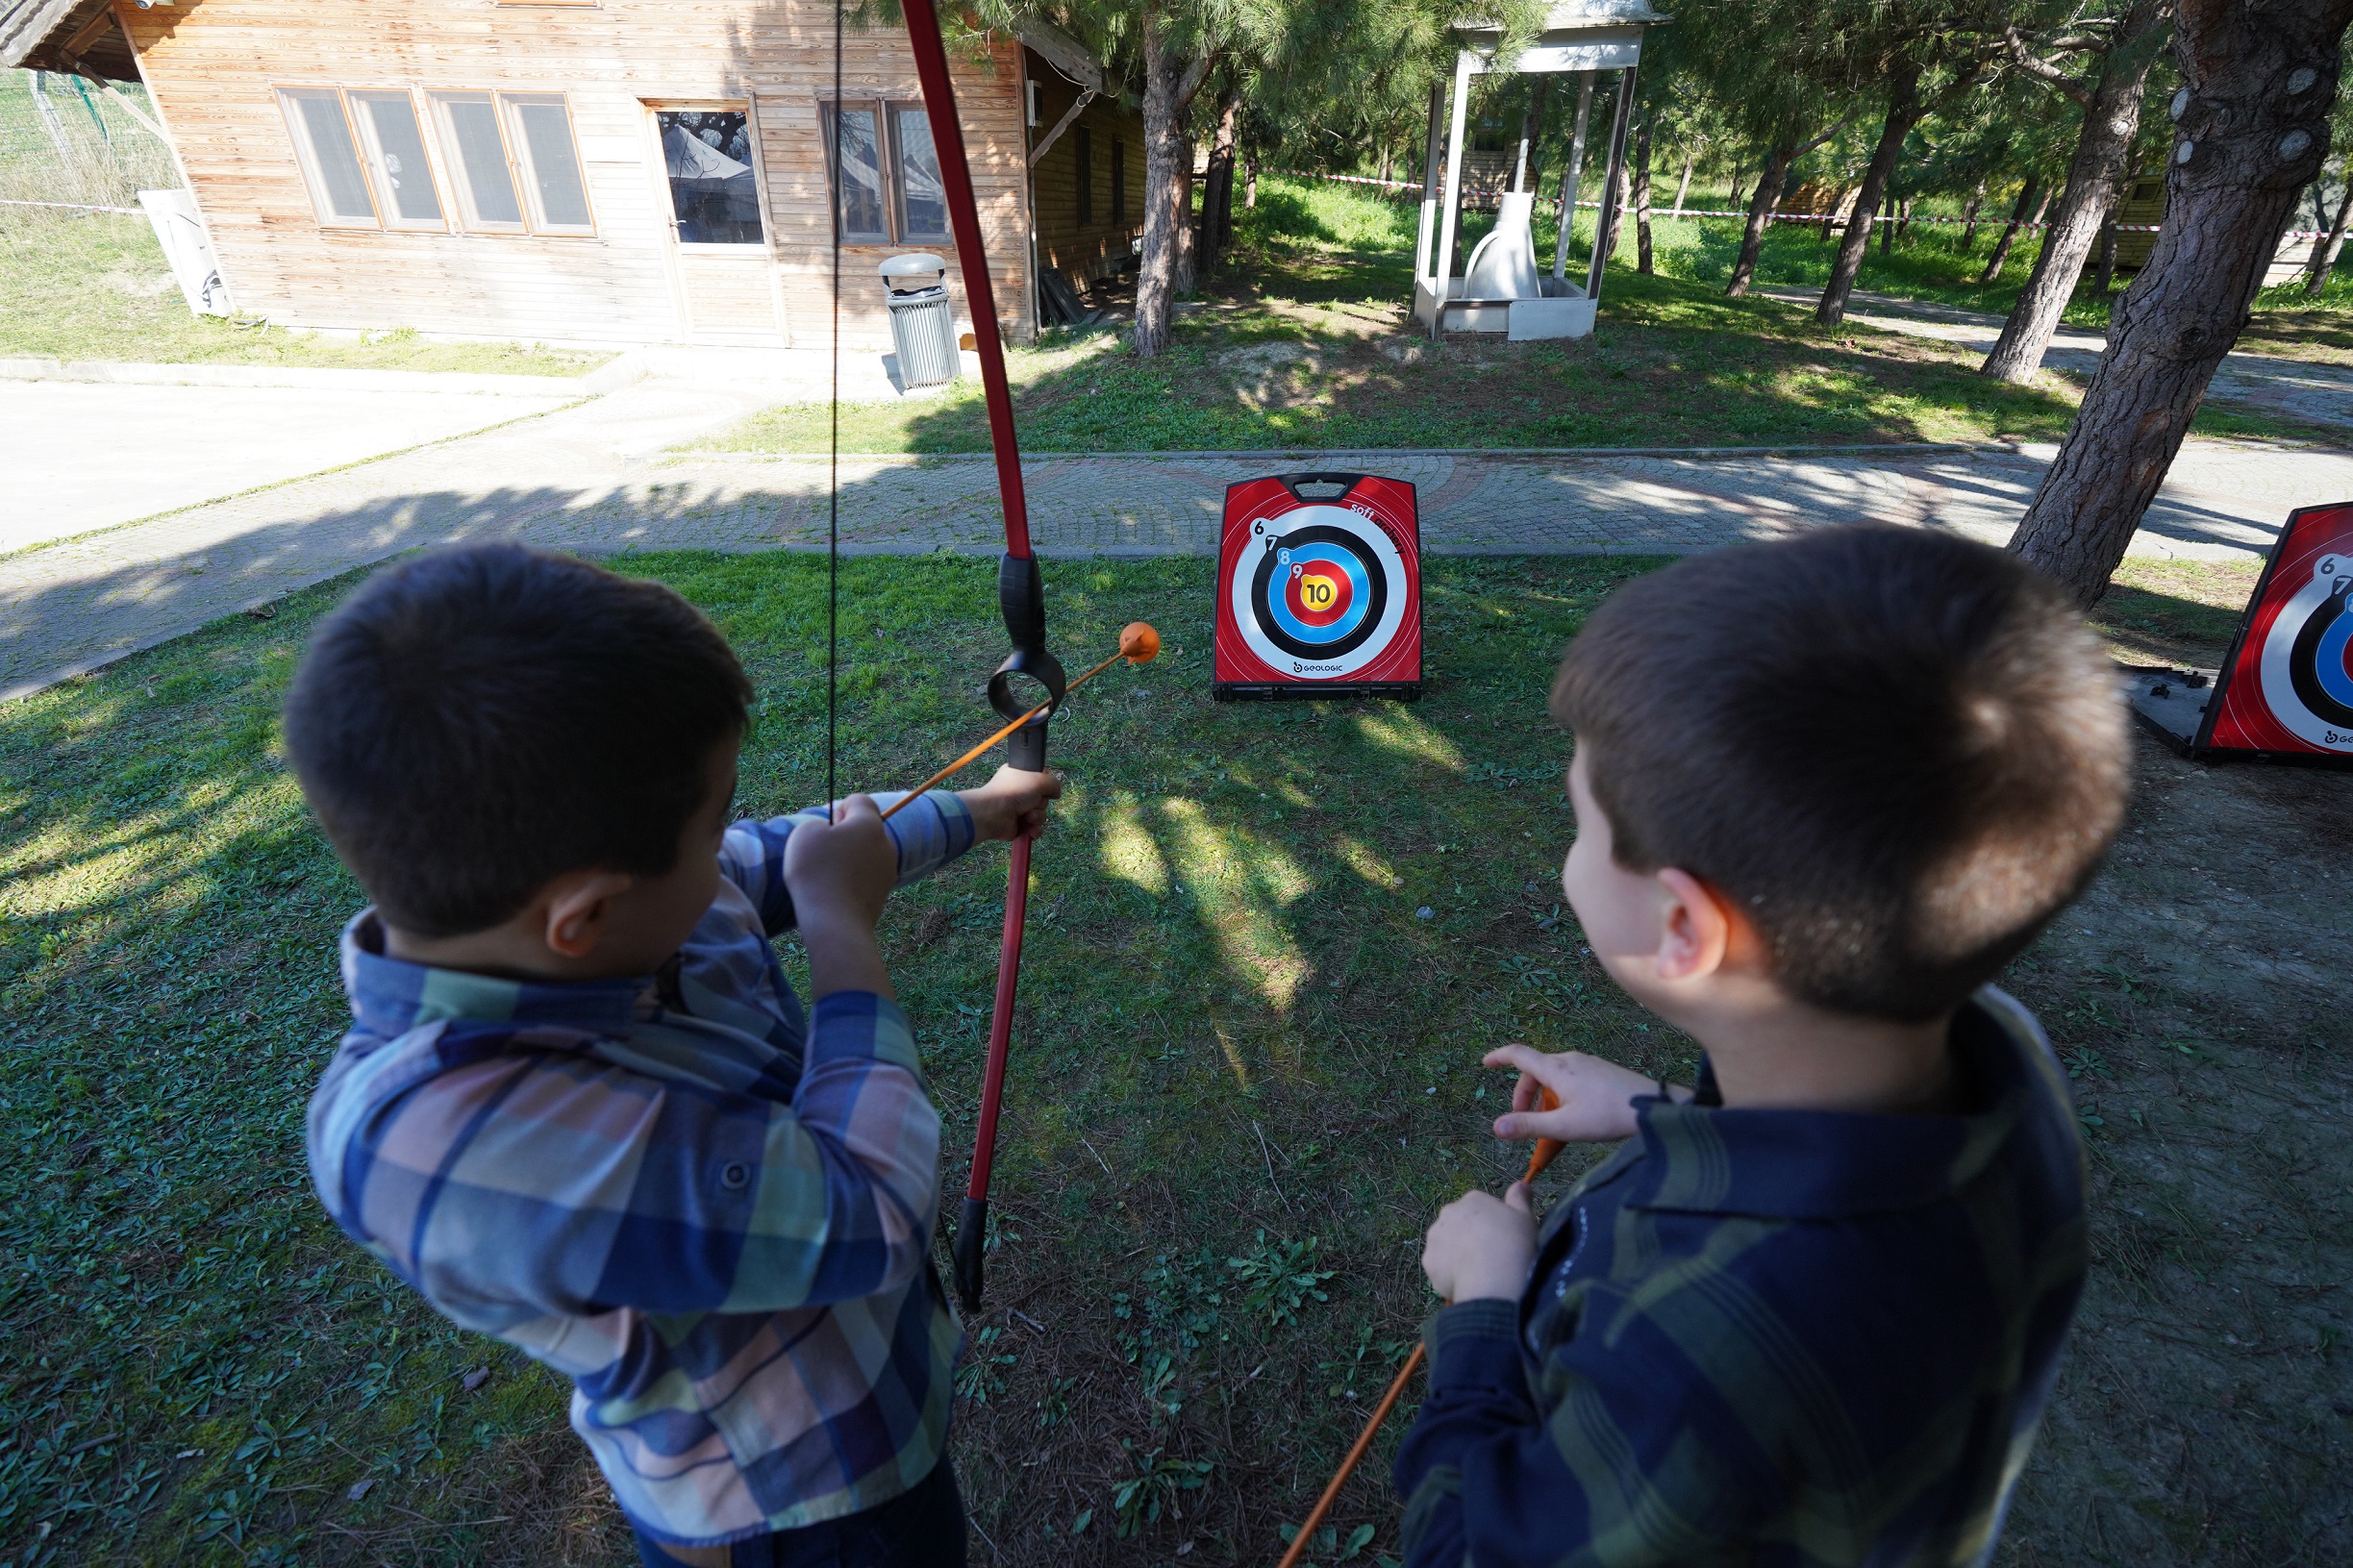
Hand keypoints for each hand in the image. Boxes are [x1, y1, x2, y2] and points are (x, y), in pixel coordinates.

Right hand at [785, 796, 896, 997]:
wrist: (835, 922)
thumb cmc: (817, 871)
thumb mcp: (804, 833)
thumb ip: (818, 823)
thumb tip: (829, 832)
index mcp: (870, 824)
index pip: (860, 801)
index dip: (840, 807)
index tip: (825, 827)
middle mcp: (886, 844)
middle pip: (865, 829)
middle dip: (844, 835)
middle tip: (822, 851)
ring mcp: (888, 871)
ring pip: (866, 854)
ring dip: (849, 858)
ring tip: (826, 874)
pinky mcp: (883, 893)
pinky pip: (866, 876)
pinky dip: (852, 879)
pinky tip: (834, 891)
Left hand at [959, 764, 1063, 842]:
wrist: (995, 813)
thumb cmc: (1015, 791)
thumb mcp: (1040, 779)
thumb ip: (1054, 783)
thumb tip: (1056, 794)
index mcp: (1020, 775)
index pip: (1040, 778)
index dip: (1044, 783)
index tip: (1043, 785)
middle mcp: (1019, 792)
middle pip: (1043, 798)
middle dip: (1041, 803)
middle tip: (1032, 802)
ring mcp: (1018, 810)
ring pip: (1041, 814)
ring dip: (1038, 817)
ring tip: (1028, 817)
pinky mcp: (1018, 826)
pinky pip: (1035, 829)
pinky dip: (1035, 830)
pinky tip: (1030, 829)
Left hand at [1422, 1184, 1537, 1302]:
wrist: (1494, 1279)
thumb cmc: (1514, 1244)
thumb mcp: (1525, 1218)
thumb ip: (1519, 1198)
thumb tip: (1521, 1184)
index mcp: (1472, 1199)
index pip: (1479, 1207)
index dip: (1490, 1223)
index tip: (1501, 1238)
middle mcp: (1449, 1213)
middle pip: (1458, 1223)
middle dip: (1469, 1235)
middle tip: (1488, 1253)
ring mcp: (1435, 1236)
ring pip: (1445, 1243)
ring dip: (1456, 1252)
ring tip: (1476, 1269)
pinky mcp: (1428, 1260)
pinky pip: (1439, 1265)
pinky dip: (1448, 1271)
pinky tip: (1465, 1280)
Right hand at [1482, 1044, 1666, 1144]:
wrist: (1652, 1106)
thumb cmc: (1607, 1115)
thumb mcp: (1564, 1126)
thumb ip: (1529, 1126)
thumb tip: (1496, 1127)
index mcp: (1556, 1068)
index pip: (1518, 1055)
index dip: (1499, 1057)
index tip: (1485, 1063)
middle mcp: (1569, 1060)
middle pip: (1535, 1070)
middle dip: (1523, 1094)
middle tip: (1523, 1120)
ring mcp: (1587, 1063)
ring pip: (1553, 1075)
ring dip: (1543, 1097)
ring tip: (1550, 1124)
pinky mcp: (1601, 1071)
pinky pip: (1570, 1078)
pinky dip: (1560, 1094)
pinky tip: (1572, 1116)